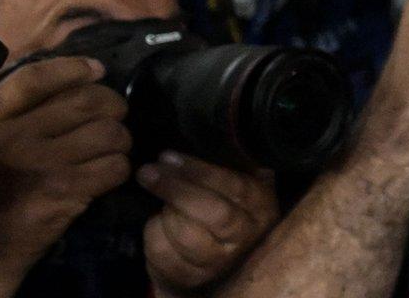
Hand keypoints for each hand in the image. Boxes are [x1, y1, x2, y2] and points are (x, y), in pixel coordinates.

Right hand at [0, 58, 132, 293]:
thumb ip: (13, 114)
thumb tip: (69, 82)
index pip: (38, 77)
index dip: (74, 68)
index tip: (97, 69)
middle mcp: (15, 135)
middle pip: (87, 100)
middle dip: (112, 107)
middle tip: (113, 119)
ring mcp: (40, 163)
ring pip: (108, 133)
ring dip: (119, 142)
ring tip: (110, 152)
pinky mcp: (63, 192)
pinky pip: (114, 167)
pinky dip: (119, 170)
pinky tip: (107, 177)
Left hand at [139, 152, 278, 295]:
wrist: (220, 262)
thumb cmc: (226, 210)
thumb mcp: (241, 184)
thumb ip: (235, 162)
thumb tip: (214, 131)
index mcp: (260, 206)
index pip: (233, 186)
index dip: (199, 171)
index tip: (168, 156)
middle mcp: (245, 236)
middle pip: (212, 212)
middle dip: (176, 189)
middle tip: (148, 172)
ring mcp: (219, 262)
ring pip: (186, 234)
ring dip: (165, 213)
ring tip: (159, 199)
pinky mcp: (192, 278)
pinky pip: (164, 253)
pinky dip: (153, 234)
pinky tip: (156, 223)